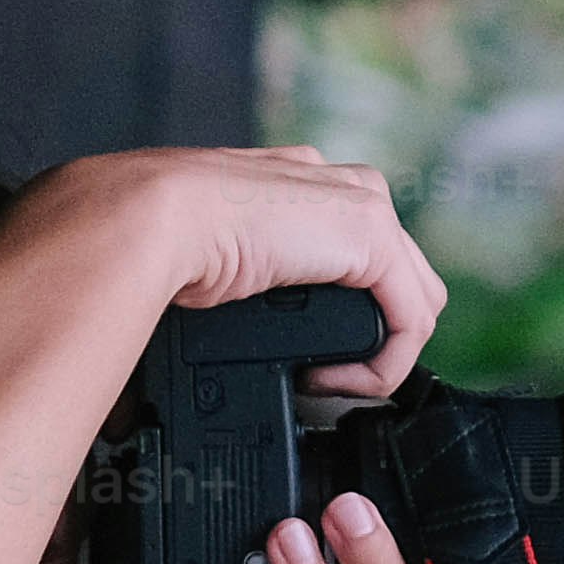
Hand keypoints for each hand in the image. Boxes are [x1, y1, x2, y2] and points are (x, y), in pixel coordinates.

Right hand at [21, 142, 444, 394]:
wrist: (149, 216)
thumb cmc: (151, 237)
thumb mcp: (206, 257)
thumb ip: (232, 270)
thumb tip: (213, 307)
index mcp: (296, 180)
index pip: (355, 248)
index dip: (345, 310)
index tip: (301, 355)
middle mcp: (336, 184)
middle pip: (398, 274)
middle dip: (373, 333)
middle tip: (320, 376)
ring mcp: (360, 205)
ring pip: (414, 297)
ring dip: (378, 353)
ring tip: (326, 382)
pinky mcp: (372, 238)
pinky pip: (409, 319)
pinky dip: (382, 364)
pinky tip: (336, 381)